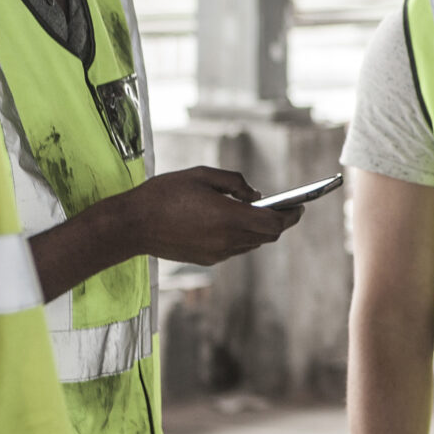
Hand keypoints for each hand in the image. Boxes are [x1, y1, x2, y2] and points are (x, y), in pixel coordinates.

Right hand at [110, 167, 298, 265]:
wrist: (132, 225)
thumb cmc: (165, 193)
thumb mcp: (201, 174)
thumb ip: (235, 182)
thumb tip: (256, 196)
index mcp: (229, 217)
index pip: (275, 223)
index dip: (292, 215)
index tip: (300, 207)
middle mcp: (227, 240)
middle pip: (267, 236)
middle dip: (280, 223)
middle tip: (286, 209)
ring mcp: (217, 253)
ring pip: (252, 244)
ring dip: (259, 230)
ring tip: (260, 214)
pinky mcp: (207, 260)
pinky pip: (235, 249)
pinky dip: (241, 237)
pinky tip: (234, 223)